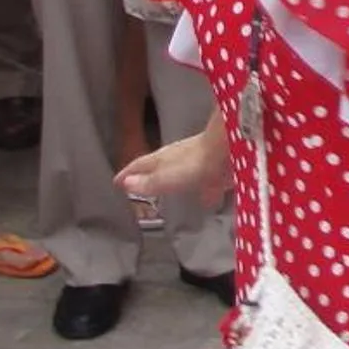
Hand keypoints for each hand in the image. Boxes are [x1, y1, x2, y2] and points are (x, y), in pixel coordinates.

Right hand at [116, 123, 230, 210]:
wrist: (231, 148)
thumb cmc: (196, 163)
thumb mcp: (167, 177)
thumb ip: (149, 182)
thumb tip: (126, 183)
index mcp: (163, 158)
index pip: (139, 165)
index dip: (127, 173)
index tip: (116, 181)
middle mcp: (179, 156)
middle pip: (160, 167)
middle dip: (150, 177)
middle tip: (141, 189)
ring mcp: (199, 159)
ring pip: (183, 173)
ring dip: (176, 183)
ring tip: (173, 196)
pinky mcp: (217, 166)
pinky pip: (205, 180)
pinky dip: (202, 190)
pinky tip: (208, 200)